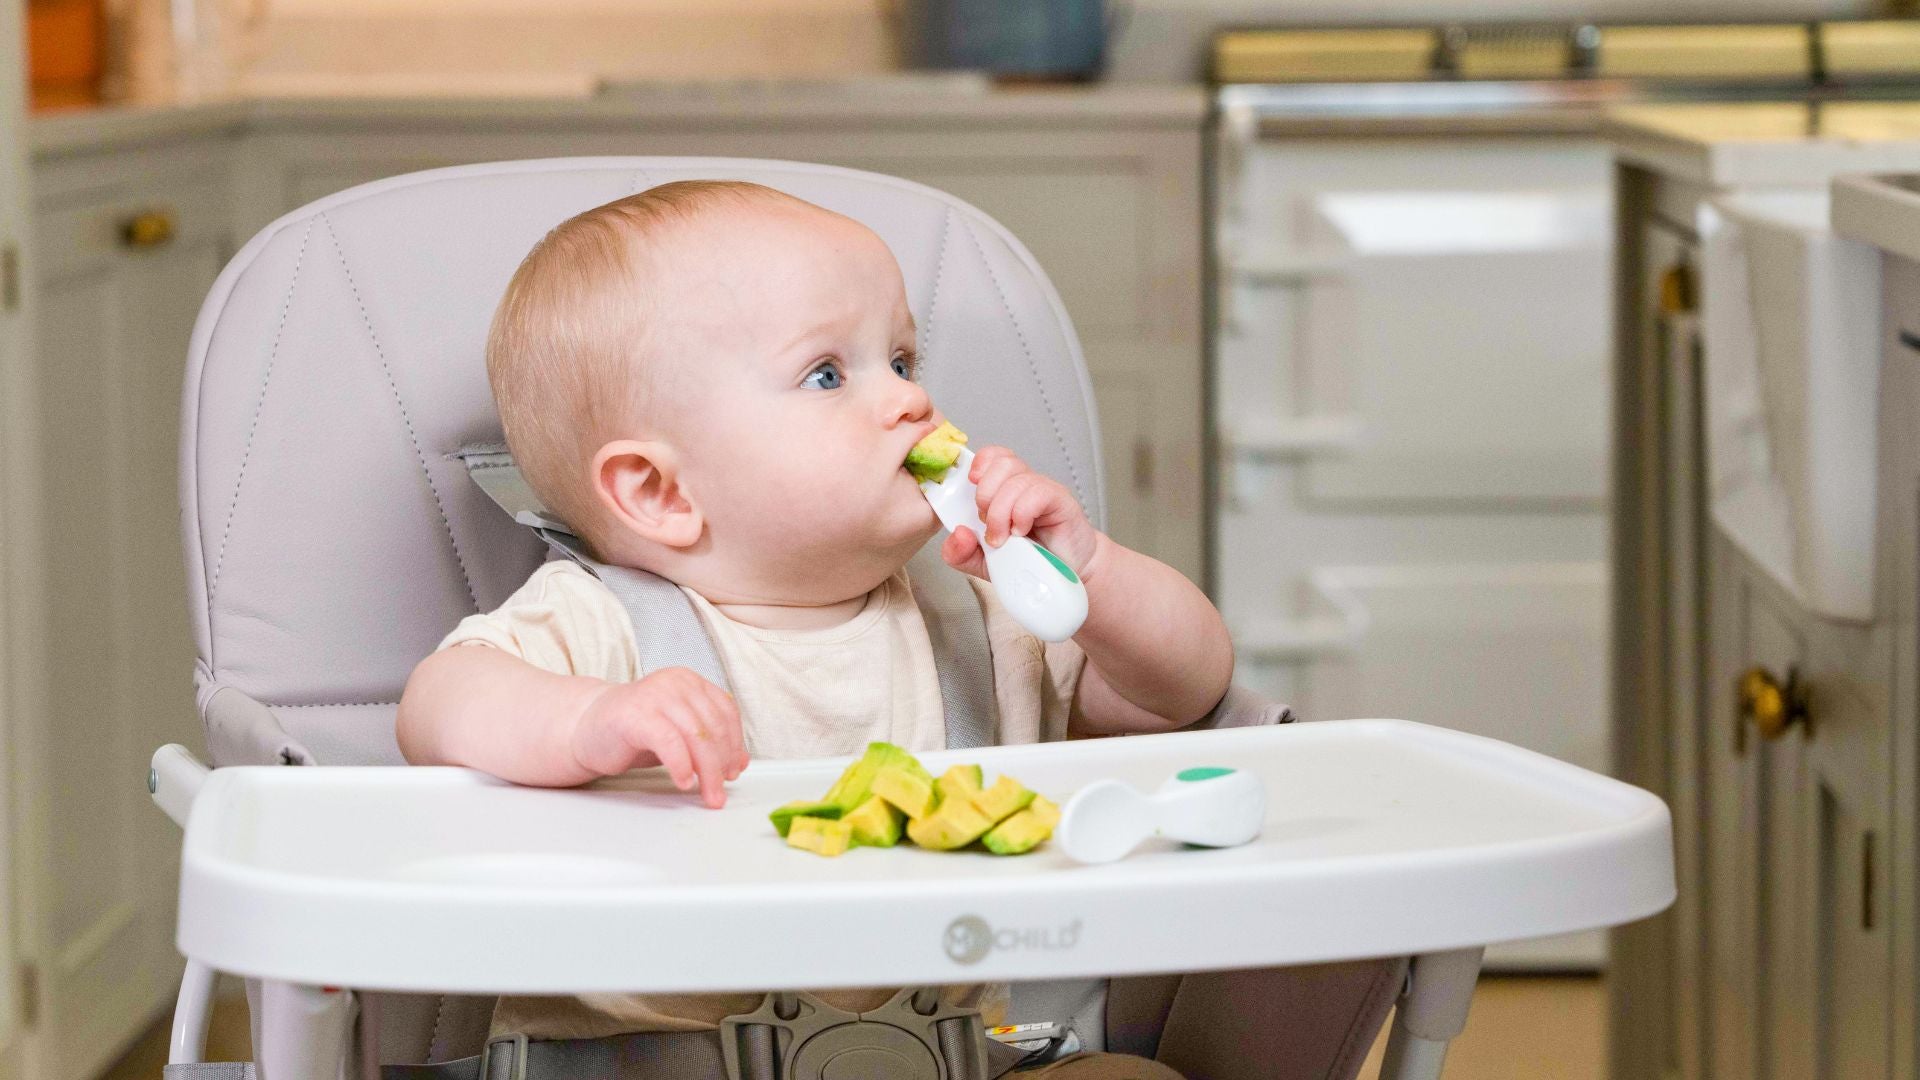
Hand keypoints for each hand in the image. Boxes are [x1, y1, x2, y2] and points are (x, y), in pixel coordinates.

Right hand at [566, 667, 747, 807]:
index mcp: (689, 682)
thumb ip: (706, 743)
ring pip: (696, 736)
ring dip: (706, 771)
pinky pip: (669, 742)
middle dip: (721, 765)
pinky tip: (684, 782)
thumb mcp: (678, 735)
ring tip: (706, 793)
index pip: (726, 712)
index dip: (734, 745)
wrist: (586, 729)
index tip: (734, 770)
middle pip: (713, 727)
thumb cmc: (632, 731)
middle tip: (720, 792)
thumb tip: (739, 762)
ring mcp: (655, 695)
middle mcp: (675, 683)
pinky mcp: (635, 714)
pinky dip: (681, 765)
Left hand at [940, 446, 1101, 582]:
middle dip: (985, 495)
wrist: (1064, 577)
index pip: (990, 457)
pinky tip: (1023, 531)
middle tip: (989, 525)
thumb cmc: (1028, 562)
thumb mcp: (983, 563)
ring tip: (1005, 537)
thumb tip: (958, 533)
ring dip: (1001, 512)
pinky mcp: (1061, 502)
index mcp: (1003, 489)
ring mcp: (1043, 491)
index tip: (971, 486)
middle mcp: (1023, 485)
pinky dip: (1022, 513)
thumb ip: (961, 553)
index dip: (978, 465)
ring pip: (1016, 480)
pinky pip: (1037, 493)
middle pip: (1000, 463)